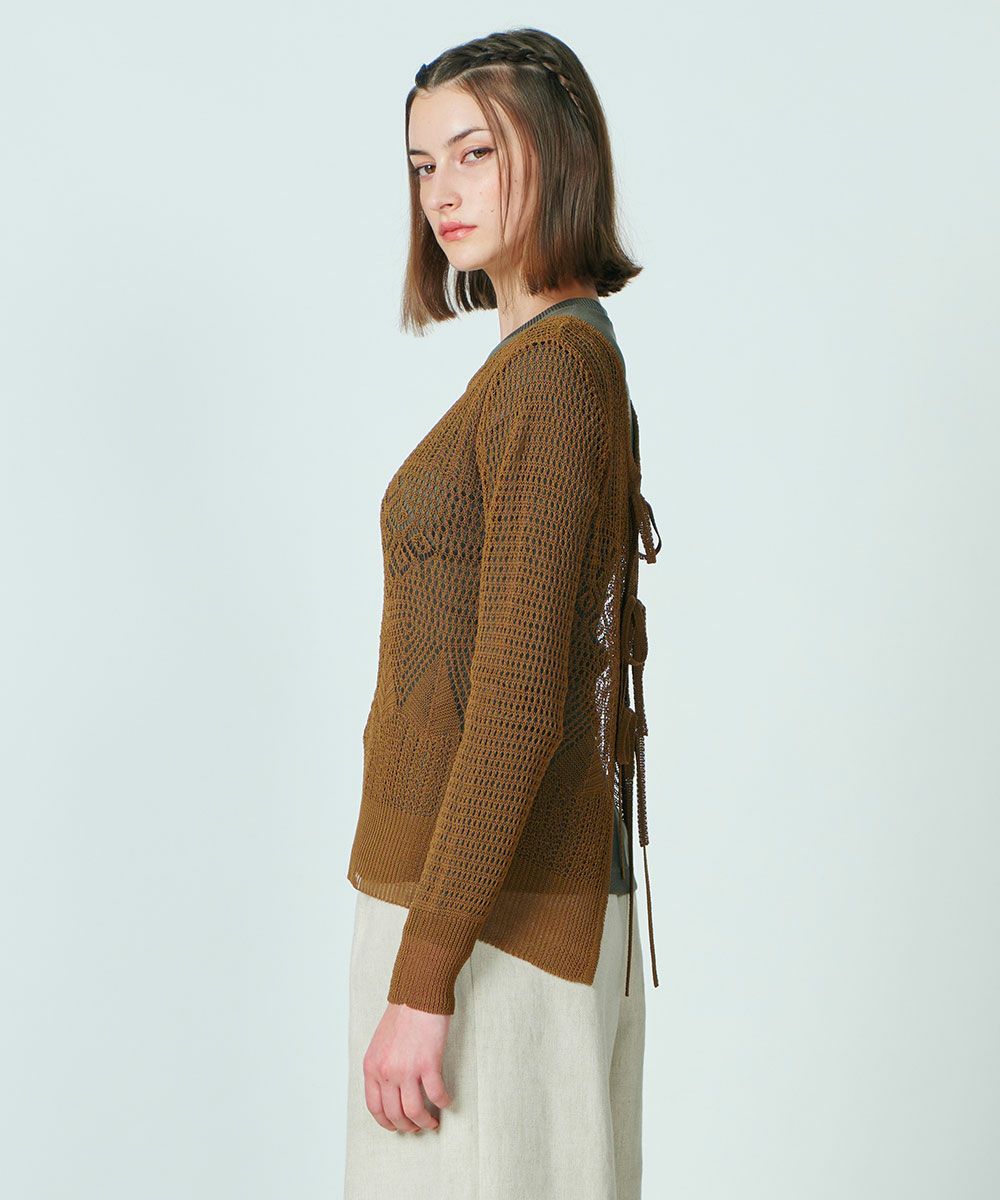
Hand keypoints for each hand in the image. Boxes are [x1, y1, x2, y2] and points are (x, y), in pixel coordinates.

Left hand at [362, 1001, 453, 1132]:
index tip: (397, 1126)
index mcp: (372, 1067)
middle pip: (395, 1114)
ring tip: (433, 1122)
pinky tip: (447, 1101)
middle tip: (418, 1127)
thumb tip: (389, 1089)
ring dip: (425, 1121)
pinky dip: (443, 1102)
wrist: (418, 993)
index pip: (375, 1107)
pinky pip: (436, 1094)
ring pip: (415, 1111)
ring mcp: (406, 1069)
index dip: (387, 1122)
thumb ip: (381, 1066)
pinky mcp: (428, 1063)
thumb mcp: (380, 1043)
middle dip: (408, 1126)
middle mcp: (386, 1071)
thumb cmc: (402, 1014)